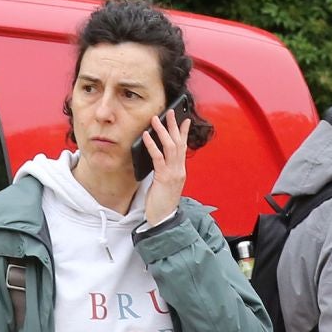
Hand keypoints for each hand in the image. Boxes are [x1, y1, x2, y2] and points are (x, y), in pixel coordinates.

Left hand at [140, 110, 190, 225]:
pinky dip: (152, 145)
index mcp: (180, 171)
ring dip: (163, 131)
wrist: (163, 219)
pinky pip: (158, 158)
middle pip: (179, 143)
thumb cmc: (161, 203)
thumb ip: (163, 170)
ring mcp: (173, 173)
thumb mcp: (164, 183)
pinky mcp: (164, 178)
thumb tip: (156, 157)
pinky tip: (147, 136)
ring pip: (170, 147)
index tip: (185, 119)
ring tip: (156, 119)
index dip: (184, 133)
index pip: (184, 147)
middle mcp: (179, 170)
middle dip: (174, 126)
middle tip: (170, 111)